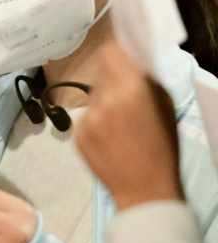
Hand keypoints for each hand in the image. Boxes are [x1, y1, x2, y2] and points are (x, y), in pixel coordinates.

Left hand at [74, 40, 182, 209]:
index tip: (118, 54)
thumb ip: (145, 80)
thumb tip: (130, 59)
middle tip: (124, 92)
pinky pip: (85, 116)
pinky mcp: (77, 134)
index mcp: (131, 91)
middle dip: (111, 77)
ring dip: (103, 100)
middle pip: (99, 72)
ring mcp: (87, 119)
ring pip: (91, 95)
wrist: (145, 191)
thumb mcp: (165, 106)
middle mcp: (105, 101)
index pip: (110, 52)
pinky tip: (110, 137)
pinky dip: (95, 121)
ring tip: (119, 122)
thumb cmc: (162, 148)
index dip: (114, 52)